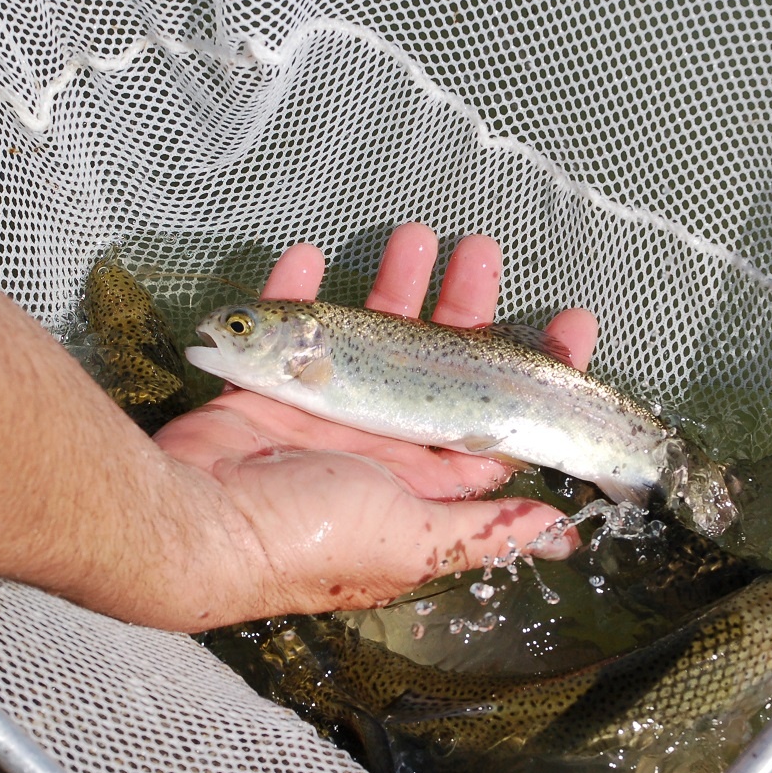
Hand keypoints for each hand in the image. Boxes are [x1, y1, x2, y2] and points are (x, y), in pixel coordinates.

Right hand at [154, 223, 597, 625]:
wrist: (199, 527)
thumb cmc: (312, 536)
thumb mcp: (413, 538)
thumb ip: (486, 529)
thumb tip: (565, 537)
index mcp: (420, 477)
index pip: (492, 418)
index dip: (534, 372)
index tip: (571, 325)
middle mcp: (378, 439)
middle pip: (435, 360)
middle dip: (465, 305)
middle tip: (484, 251)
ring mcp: (322, 407)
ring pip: (368, 331)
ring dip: (394, 284)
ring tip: (417, 234)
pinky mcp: (267, 385)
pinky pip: (284, 323)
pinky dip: (295, 288)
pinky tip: (310, 254)